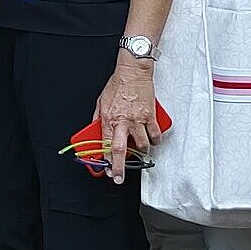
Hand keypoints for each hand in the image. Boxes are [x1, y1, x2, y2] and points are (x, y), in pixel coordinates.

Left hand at [94, 61, 159, 185]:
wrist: (133, 71)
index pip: (106, 145)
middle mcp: (123, 121)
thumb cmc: (118, 85)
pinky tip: (153, 141)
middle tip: (119, 177)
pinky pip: (155, 134)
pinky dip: (155, 141)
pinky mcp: (150, 115)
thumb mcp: (100, 102)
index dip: (106, 160)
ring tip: (140, 153)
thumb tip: (95, 134)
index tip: (107, 169)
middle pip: (121, 150)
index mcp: (109, 118)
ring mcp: (138, 119)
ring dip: (141, 152)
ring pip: (142, 145)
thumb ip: (98, 120)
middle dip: (120, 167)